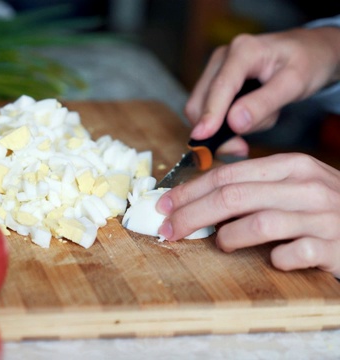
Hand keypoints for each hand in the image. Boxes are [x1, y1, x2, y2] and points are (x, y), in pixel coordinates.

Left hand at [156, 153, 339, 277]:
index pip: (228, 174)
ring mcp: (322, 216)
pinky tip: (272, 260)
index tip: (163, 205)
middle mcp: (306, 186)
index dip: (190, 191)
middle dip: (192, 214)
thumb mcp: (293, 186)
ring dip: (229, 237)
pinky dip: (275, 259)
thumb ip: (254, 185)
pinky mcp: (334, 247)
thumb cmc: (324, 208)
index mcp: (290, 167)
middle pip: (234, 196)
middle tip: (169, 229)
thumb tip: (199, 196)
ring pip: (260, 222)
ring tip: (222, 243)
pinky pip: (293, 253)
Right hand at [185, 26, 339, 155]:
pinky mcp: (215, 81)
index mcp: (243, 51)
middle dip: (216, 129)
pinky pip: (210, 110)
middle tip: (241, 148)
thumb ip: (264, 103)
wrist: (311, 50)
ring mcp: (216, 68)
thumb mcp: (295, 84)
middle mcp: (222, 57)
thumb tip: (233, 122)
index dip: (209, 114)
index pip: (220, 87)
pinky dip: (226, 123)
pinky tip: (250, 120)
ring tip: (260, 121)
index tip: (201, 138)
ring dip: (224, 127)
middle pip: (201, 101)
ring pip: (203, 109)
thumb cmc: (307, 62)